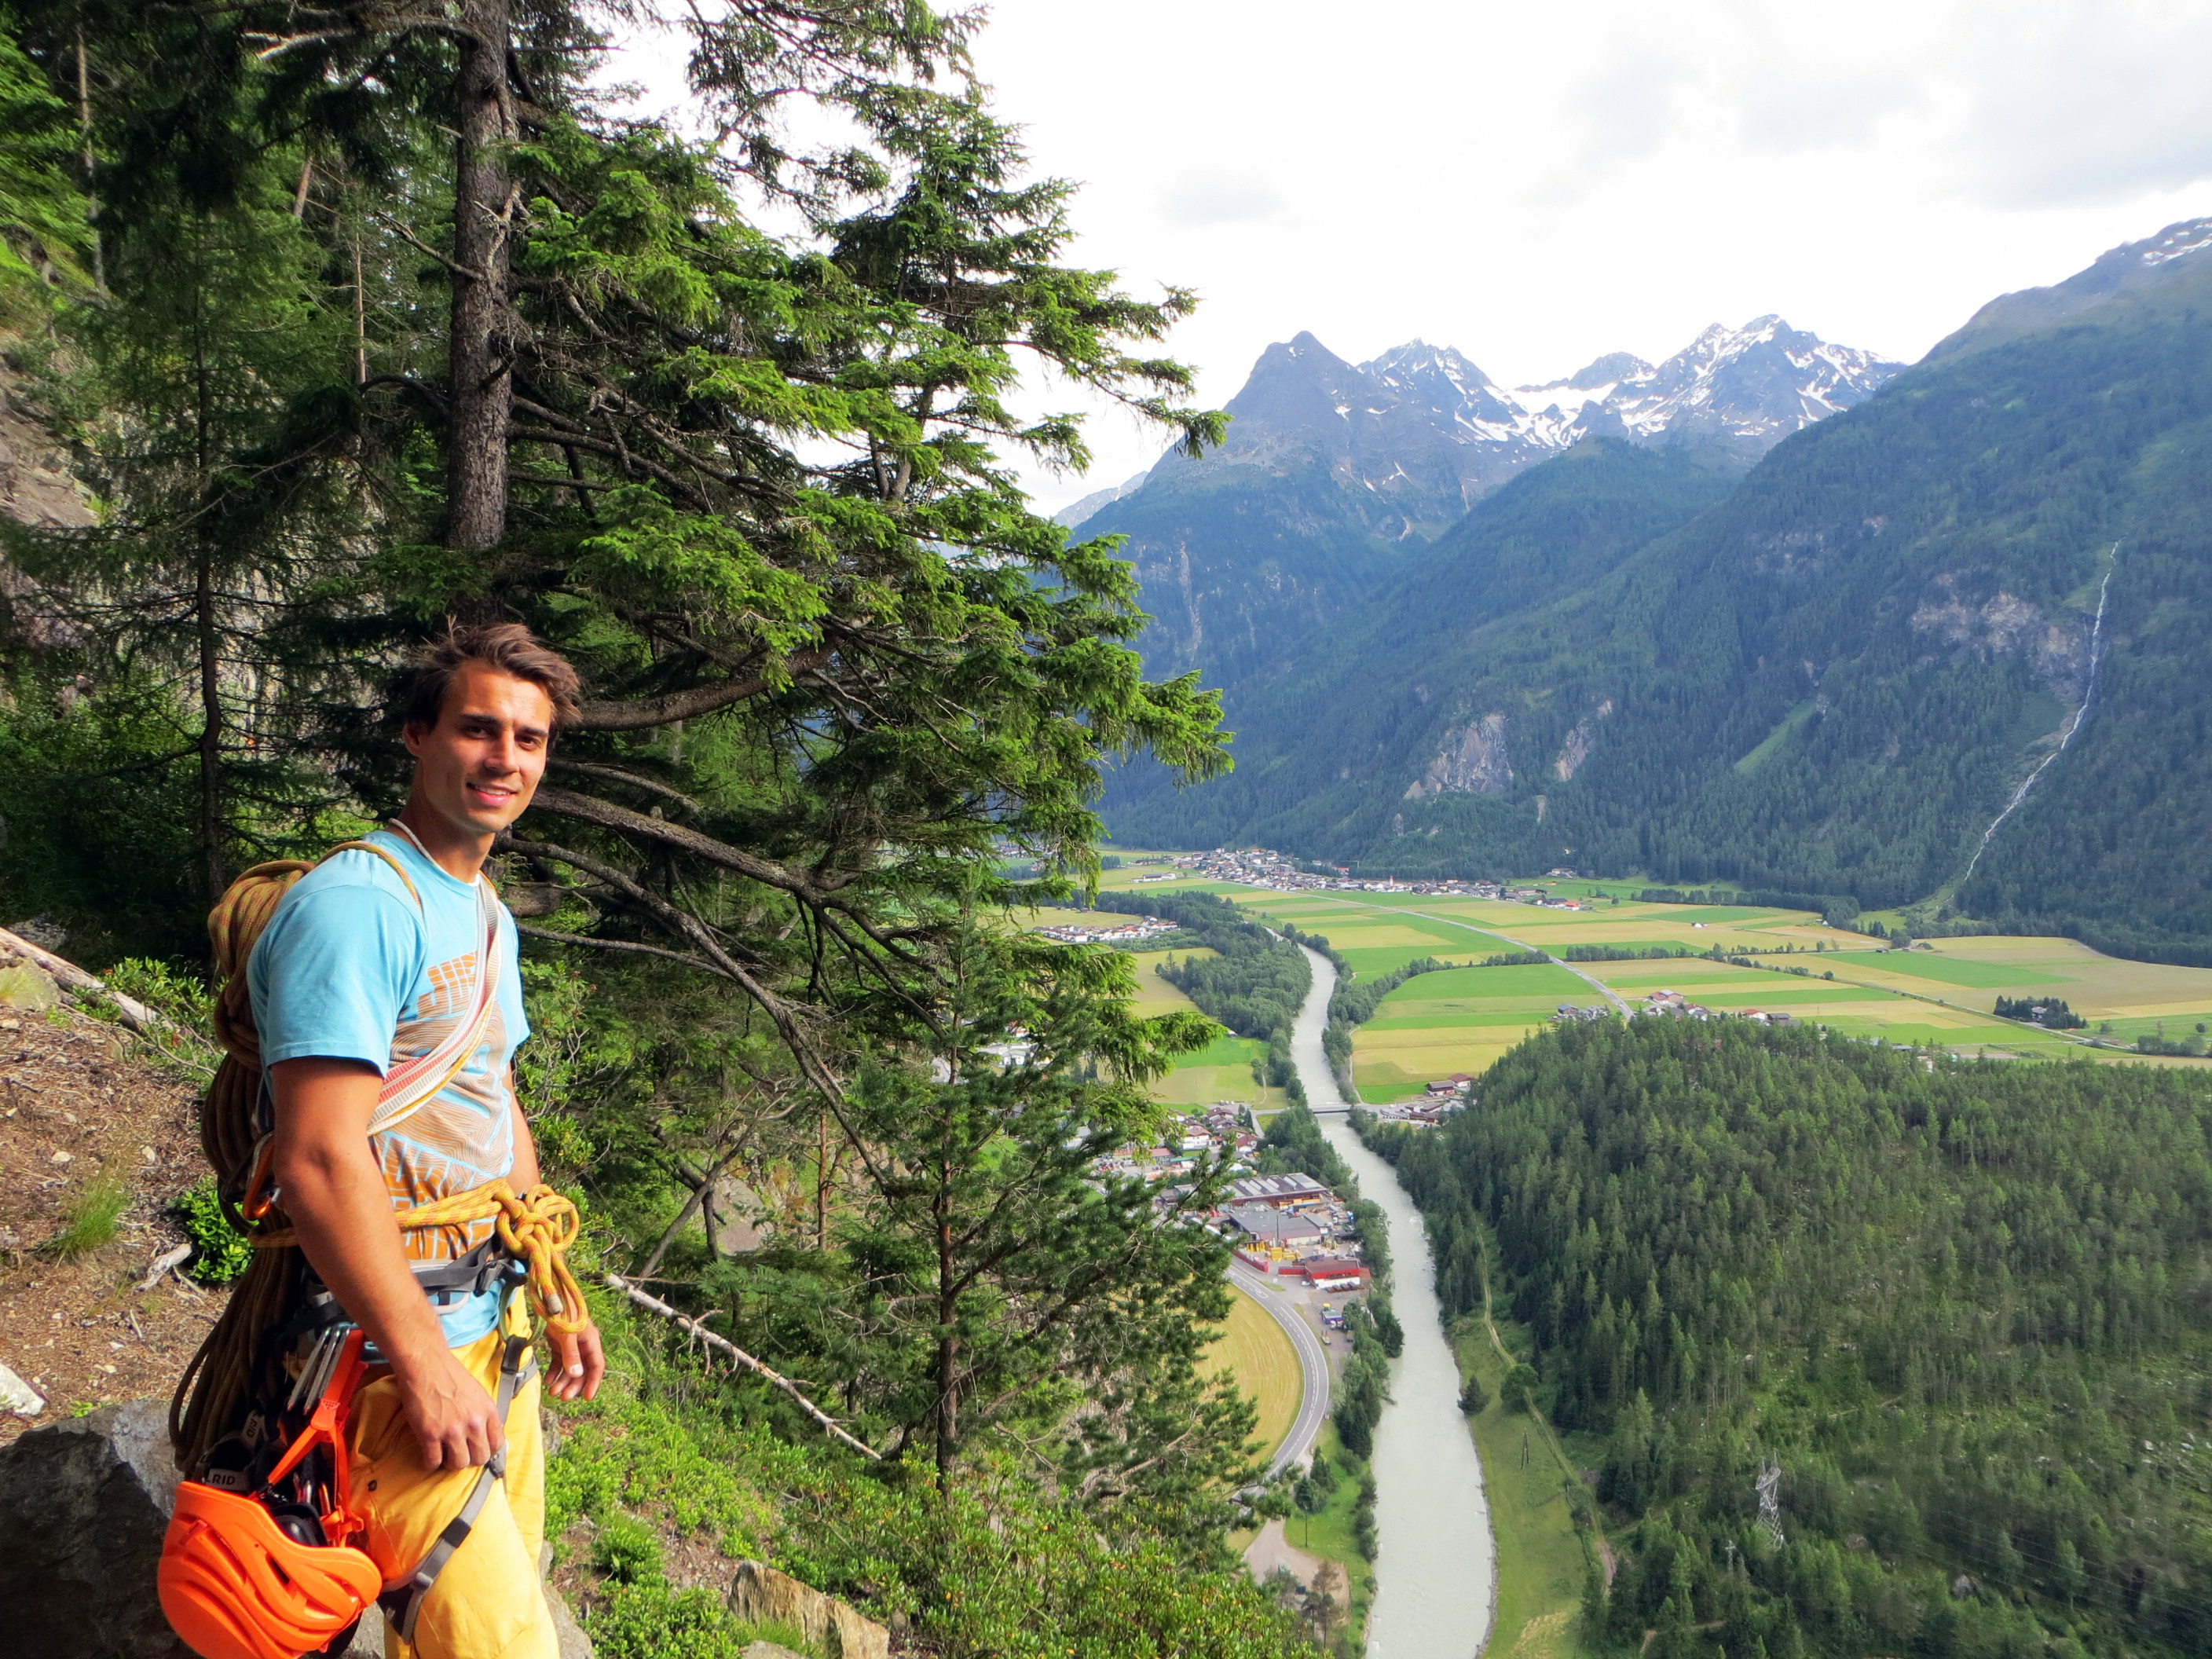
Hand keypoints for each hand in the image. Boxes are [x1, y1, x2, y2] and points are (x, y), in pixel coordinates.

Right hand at [396, 1347, 507, 1470]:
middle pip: (479, 1458)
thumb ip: (484, 1415)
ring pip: (458, 1464)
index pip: (498, 1444)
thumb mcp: (478, 1394)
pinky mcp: (430, 1434)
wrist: (426, 1365)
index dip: (488, 1450)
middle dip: (470, 1458)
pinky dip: (430, 1462)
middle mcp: (474, 1423)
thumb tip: (489, 1436)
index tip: (478, 1450)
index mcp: (488, 1411)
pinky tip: (429, 1453)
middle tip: (460, 1453)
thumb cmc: (451, 1376)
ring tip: (444, 1453)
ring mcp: (452, 1430)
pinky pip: (433, 1461)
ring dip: (450, 1462)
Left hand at [545, 1317, 604, 1401]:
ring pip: (569, 1367)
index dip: (593, 1382)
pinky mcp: (558, 1342)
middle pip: (582, 1370)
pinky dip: (553, 1371)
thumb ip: (571, 1354)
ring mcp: (570, 1344)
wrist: (547, 1294)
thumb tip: (577, 1374)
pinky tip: (547, 1380)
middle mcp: (582, 1344)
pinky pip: (558, 1361)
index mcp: (590, 1340)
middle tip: (563, 1398)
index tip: (586, 1398)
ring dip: (562, 1381)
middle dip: (573, 1385)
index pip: (596, 1366)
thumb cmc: (561, 1310)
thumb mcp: (566, 1334)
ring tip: (552, 1391)